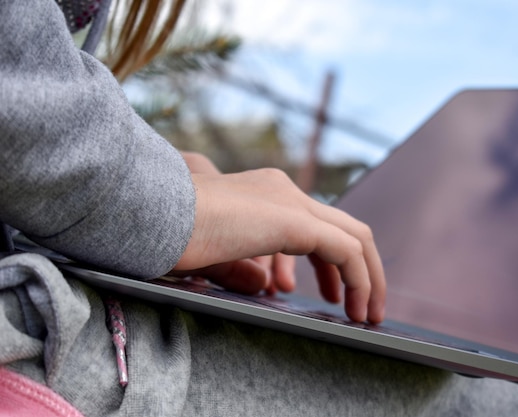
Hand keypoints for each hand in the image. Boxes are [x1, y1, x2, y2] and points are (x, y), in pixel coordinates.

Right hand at [175, 153, 385, 322]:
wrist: (151, 214)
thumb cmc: (169, 234)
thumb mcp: (213, 256)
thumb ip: (242, 268)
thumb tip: (265, 285)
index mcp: (264, 194)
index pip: (314, 224)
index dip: (330, 262)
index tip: (331, 294)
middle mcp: (283, 190)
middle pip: (343, 228)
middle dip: (358, 270)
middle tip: (357, 306)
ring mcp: (290, 202)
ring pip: (355, 238)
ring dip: (367, 278)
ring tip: (364, 314)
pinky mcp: (293, 220)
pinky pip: (346, 251)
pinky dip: (359, 280)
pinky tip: (353, 308)